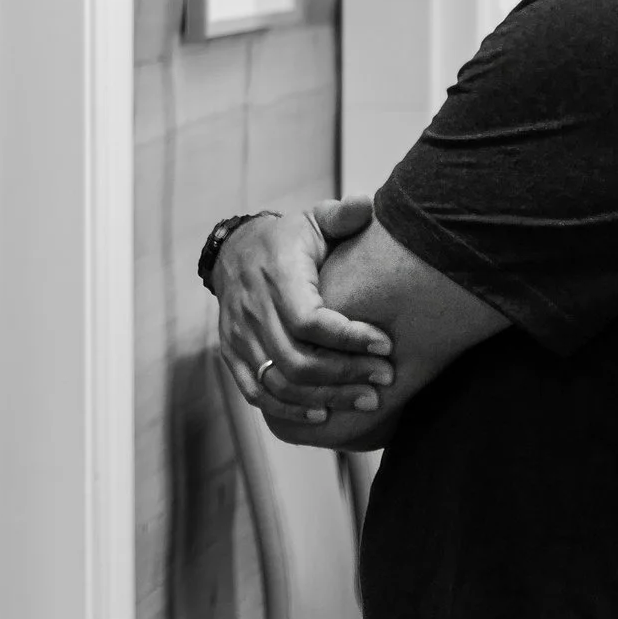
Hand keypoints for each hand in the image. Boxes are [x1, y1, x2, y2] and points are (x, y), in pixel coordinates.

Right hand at [212, 194, 393, 424]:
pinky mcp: (231, 354)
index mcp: (276, 275)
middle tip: (384, 379)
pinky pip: (258, 392)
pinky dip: (290, 409)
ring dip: (327, 396)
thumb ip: (341, 215)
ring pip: (281, 382)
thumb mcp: (313, 220)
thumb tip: (368, 205)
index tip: (386, 345)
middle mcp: (252, 309)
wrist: (234, 252)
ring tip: (366, 400)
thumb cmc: (287, 240)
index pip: (310, 319)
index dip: (349, 338)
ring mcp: (239, 336)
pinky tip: (323, 413)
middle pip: (298, 359)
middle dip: (347, 374)